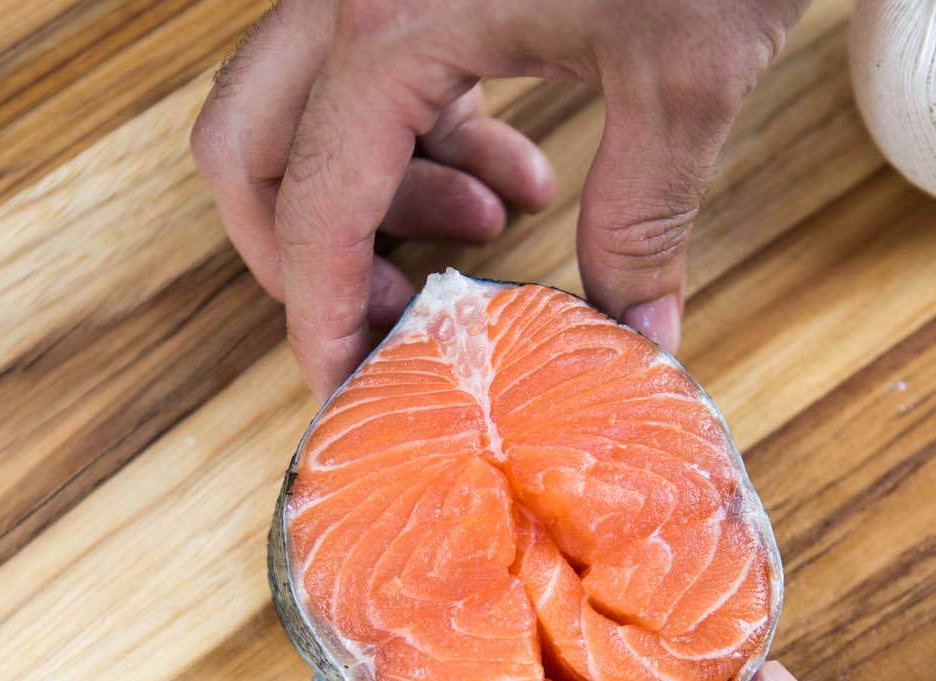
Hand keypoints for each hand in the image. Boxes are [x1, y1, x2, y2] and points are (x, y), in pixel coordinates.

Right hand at [191, 0, 807, 397]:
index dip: (320, 315)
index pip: (310, 205)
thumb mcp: (685, 77)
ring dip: (380, 198)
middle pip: (250, 149)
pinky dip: (420, 143)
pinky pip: (373, 77)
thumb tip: (633, 340)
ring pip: (307, 114)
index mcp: (392, 16)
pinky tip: (516, 177)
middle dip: (303, 255)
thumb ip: (642, 221)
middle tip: (391, 317)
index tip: (346, 388)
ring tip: (495, 231)